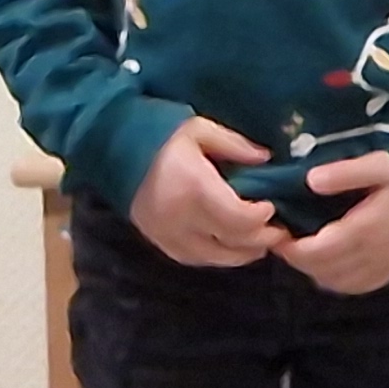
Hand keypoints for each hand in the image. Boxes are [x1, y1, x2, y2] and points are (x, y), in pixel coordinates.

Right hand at [130, 117, 279, 265]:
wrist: (110, 146)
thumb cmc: (158, 132)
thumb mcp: (199, 128)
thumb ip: (234, 145)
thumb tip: (266, 160)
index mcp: (194, 188)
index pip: (239, 218)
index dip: (262, 218)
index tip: (272, 206)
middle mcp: (181, 218)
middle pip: (232, 242)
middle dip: (260, 238)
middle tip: (279, 230)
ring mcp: (167, 233)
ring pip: (215, 258)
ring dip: (242, 253)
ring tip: (260, 242)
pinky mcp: (157, 240)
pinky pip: (194, 259)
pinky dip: (216, 256)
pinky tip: (229, 246)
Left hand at [275, 152, 388, 294]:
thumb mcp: (381, 164)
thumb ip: (345, 172)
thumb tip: (309, 180)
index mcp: (366, 228)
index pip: (318, 251)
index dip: (292, 248)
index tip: (277, 233)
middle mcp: (373, 255)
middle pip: (323, 270)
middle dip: (298, 258)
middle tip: (285, 238)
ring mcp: (384, 267)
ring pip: (337, 283)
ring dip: (314, 270)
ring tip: (303, 248)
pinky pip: (356, 287)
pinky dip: (335, 280)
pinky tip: (328, 264)